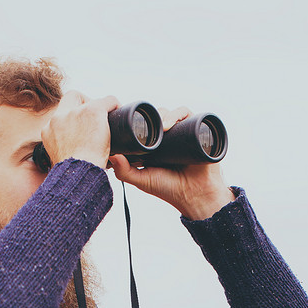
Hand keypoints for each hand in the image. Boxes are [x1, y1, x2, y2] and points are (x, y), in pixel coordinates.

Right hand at [41, 91, 118, 169]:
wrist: (77, 176)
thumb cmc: (73, 176)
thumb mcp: (62, 161)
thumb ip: (65, 151)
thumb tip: (76, 154)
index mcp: (48, 131)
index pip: (59, 113)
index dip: (72, 114)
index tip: (83, 124)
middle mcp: (58, 118)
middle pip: (71, 98)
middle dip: (84, 104)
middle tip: (95, 119)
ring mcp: (74, 113)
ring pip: (90, 100)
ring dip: (99, 109)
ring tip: (107, 122)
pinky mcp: (92, 111)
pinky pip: (108, 100)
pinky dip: (114, 105)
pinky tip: (118, 112)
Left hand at [110, 106, 234, 219]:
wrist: (195, 195)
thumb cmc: (169, 189)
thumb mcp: (142, 180)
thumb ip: (124, 171)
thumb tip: (111, 154)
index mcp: (155, 144)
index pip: (145, 125)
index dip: (137, 120)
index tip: (128, 121)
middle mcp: (169, 136)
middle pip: (158, 116)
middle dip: (150, 117)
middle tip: (143, 125)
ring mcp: (183, 132)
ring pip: (171, 113)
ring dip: (163, 114)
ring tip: (160, 127)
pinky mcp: (197, 130)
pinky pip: (187, 114)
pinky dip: (177, 114)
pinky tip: (169, 124)